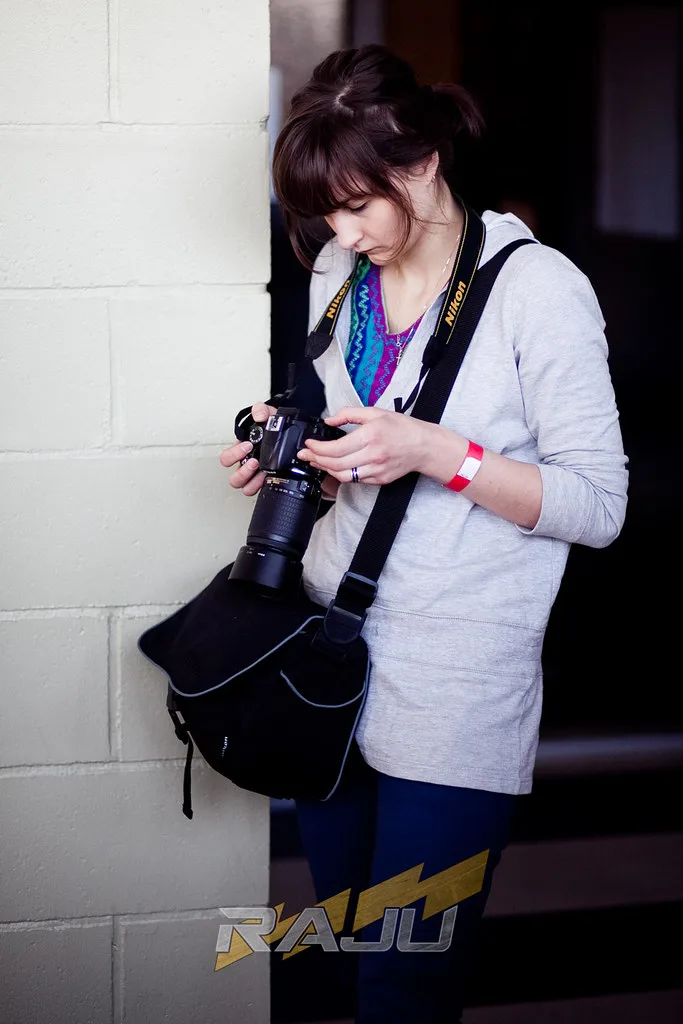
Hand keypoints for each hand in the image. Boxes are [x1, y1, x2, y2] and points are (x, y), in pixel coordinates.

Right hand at [219, 402, 275, 496]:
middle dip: (243, 470)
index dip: (234, 454)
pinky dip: (264, 485)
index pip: (226, 459)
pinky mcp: (266, 480)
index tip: (247, 445)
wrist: (287, 432)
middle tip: (254, 461)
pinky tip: (271, 476)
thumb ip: (261, 410)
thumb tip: (259, 415)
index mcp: (241, 451)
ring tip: (262, 470)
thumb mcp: (267, 414)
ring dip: (252, 480)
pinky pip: (260, 489)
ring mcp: (255, 475)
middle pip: (233, 479)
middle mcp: (245, 465)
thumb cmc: (272, 427)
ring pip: (244, 487)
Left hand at [297, 406, 430, 485]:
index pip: (335, 448)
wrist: (424, 446)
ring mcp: (376, 470)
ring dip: (326, 469)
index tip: (309, 444)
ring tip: (316, 461)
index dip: (317, 448)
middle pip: (335, 464)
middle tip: (306, 455)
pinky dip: (341, 474)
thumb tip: (329, 419)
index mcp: (370, 436)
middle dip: (316, 459)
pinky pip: (355, 480)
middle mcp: (373, 455)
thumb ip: (349, 414)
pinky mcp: (379, 479)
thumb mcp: (375, 412)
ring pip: (343, 476)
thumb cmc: (402, 428)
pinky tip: (335, 467)